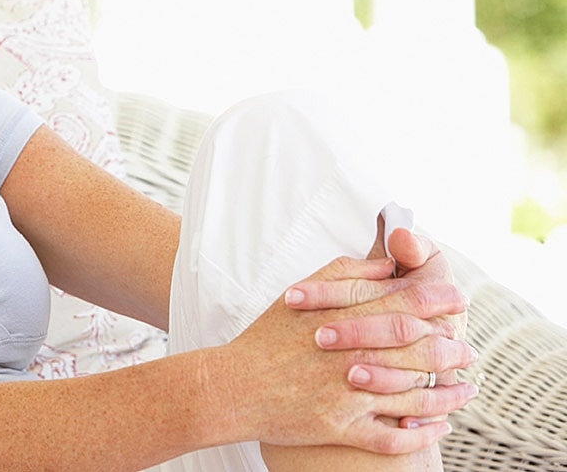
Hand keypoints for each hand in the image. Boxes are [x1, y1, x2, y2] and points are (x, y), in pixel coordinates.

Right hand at [283, 230, 475, 430]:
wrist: (235, 385)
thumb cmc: (268, 337)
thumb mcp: (303, 291)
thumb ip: (347, 273)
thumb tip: (388, 267)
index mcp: (345, 317)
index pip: (408, 303)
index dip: (441, 301)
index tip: (459, 301)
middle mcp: (353, 354)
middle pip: (422, 349)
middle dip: (454, 348)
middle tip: (468, 350)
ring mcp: (350, 394)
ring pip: (417, 394)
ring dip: (449, 392)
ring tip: (466, 387)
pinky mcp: (343, 427)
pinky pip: (396, 436)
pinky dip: (424, 432)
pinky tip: (438, 424)